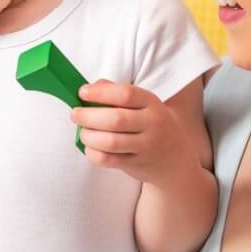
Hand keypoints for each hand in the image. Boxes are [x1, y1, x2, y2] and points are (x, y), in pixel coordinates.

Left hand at [71, 81, 194, 183]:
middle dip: (88, 116)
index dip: (100, 93)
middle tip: (75, 114)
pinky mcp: (138, 164)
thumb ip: (117, 92)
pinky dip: (93, 153)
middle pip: (115, 119)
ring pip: (110, 142)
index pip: (126, 94)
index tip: (82, 93)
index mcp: (152, 103)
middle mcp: (152, 124)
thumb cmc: (151, 125)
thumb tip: (91, 87)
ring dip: (89, 136)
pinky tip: (90, 147)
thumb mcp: (144, 105)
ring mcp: (146, 146)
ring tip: (82, 132)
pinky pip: (109, 160)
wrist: (176, 159)